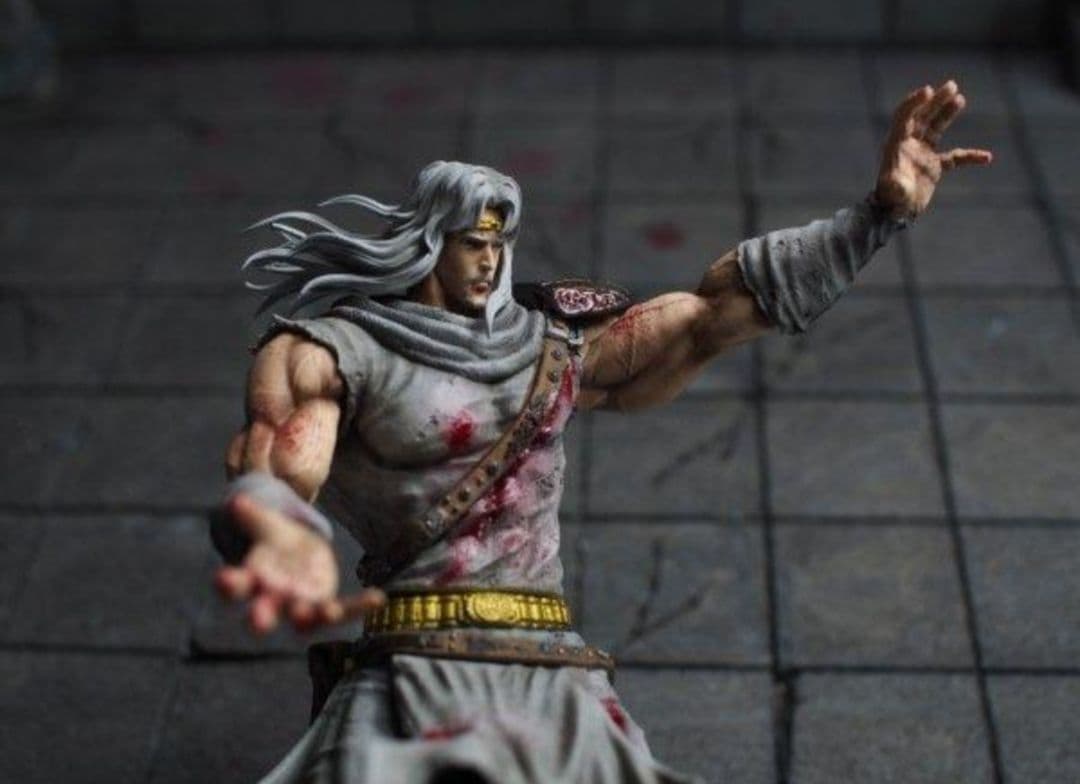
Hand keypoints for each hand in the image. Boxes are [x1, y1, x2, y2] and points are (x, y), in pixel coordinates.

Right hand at [214, 493, 385, 633]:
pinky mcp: (326, 604)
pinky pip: (344, 609)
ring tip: (328, 612)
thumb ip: (252, 514)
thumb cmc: (275, 540)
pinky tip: (378, 598)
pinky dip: (360, 606)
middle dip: (261, 616)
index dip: (230, 584)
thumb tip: (237, 500)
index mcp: (255, 577)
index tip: (222, 579)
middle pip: (266, 611)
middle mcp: (275, 598)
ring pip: (304, 619)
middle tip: (258, 620)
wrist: (296, 551)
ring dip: (313, 617)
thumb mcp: (265, 523)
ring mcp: (301, 605)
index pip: (237, 584)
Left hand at [875, 80, 992, 220]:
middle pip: (923, 116)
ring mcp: (922, 154)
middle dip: (936, 101)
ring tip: (960, 98)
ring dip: (947, 113)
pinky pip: (955, 157)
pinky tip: (986, 157)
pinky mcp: (934, 166)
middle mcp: (909, 145)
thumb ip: (895, 185)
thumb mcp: (892, 191)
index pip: (905, 117)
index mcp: (896, 144)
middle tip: (952, 85)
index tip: (929, 90)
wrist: (895, 214)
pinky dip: (969, 156)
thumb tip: (896, 182)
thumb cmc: (891, 201)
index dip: (915, 102)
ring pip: (937, 128)